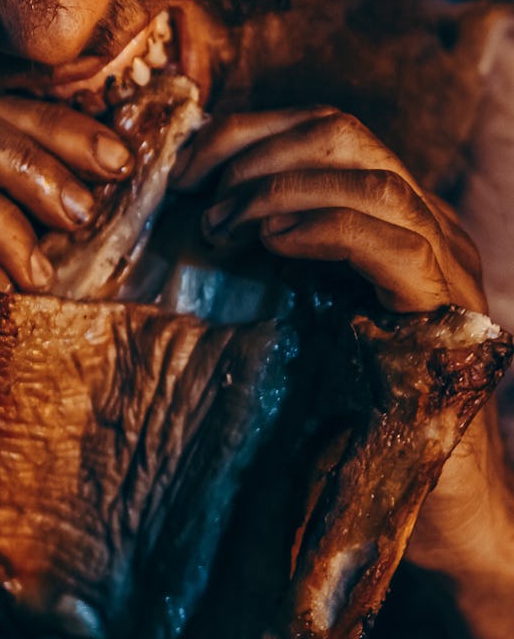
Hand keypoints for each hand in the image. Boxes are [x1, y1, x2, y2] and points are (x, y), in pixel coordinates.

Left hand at [172, 104, 506, 567]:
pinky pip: (395, 244)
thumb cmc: (352, 418)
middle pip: (346, 135)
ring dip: (279, 188)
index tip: (187, 164)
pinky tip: (272, 244)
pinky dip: (325, 229)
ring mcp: (449, 266)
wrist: (429, 506)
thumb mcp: (300, 319)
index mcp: (394, 218)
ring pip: (372, 179)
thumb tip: (193, 218)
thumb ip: (272, 261)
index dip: (251, 132)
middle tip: (196, 192)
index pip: (328, 131)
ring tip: (222, 226)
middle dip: (255, 149)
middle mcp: (430, 226)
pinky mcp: (451, 315)